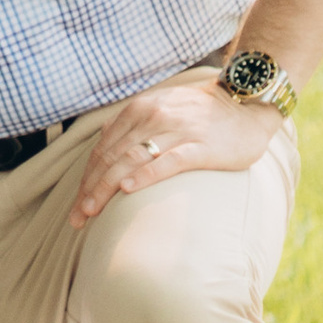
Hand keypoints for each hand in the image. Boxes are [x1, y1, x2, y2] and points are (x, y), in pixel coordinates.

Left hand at [71, 77, 283, 227]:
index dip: (86, 178)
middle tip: (76, 217)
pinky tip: (128, 189)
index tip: (76, 205)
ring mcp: (177, 131)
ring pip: (132, 160)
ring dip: (107, 186)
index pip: (104, 148)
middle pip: (112, 157)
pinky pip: (168, 161)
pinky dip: (145, 175)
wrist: (246, 105)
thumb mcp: (160, 110)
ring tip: (92, 210)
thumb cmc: (201, 115)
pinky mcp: (200, 146)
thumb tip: (104, 147)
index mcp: (139, 110)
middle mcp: (153, 117)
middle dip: (90, 189)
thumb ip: (133, 126)